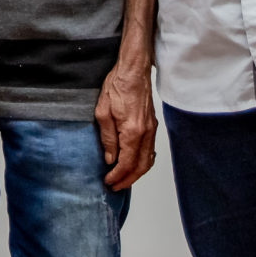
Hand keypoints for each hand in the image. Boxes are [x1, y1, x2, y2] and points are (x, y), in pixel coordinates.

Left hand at [94, 59, 157, 189]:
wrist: (133, 70)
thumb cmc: (118, 86)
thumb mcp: (103, 112)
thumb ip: (108, 138)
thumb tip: (110, 158)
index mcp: (132, 131)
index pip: (126, 163)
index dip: (117, 176)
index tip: (108, 181)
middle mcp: (146, 133)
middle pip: (140, 166)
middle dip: (128, 180)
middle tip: (115, 186)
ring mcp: (151, 130)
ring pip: (148, 160)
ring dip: (136, 173)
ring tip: (123, 179)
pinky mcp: (152, 125)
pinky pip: (150, 150)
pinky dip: (143, 162)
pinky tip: (134, 164)